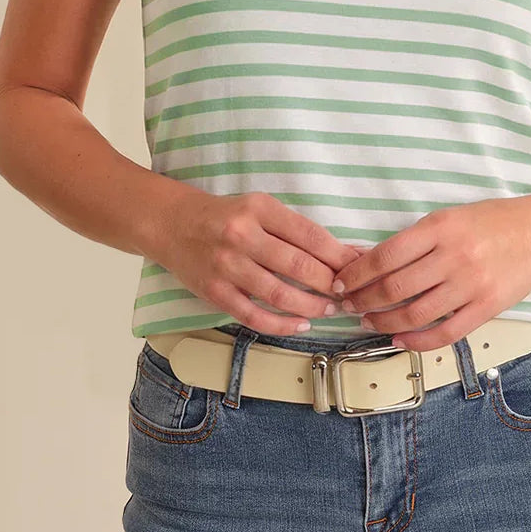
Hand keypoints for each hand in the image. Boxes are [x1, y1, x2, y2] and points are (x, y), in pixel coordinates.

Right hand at [155, 187, 365, 334]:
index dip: (338, 254)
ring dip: (311, 305)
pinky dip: (281, 324)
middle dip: (330, 283)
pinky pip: (253, 315)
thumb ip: (296, 229)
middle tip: (349, 293)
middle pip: (297, 265)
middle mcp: (242, 235)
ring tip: (330, 309)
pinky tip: (301, 324)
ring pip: (278, 293)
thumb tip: (342, 252)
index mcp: (259, 208)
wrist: (172, 224)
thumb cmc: (226, 216)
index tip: (358, 266)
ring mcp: (226, 266)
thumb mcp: (260, 207)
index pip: (309, 234)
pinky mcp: (214, 291)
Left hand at [329, 197, 530, 350]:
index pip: (385, 256)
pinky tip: (400, 340)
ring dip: (385, 322)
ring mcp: (471, 284)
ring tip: (370, 322)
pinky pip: (446, 333)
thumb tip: (368, 260)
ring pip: (416, 313)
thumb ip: (414, 240)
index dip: (356, 274)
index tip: (340, 283)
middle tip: (348, 306)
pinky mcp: (486, 307)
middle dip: (363, 300)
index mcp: (439, 228)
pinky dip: (418, 341)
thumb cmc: (491, 222)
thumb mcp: (449, 217)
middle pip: (395, 288)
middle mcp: (454, 256)